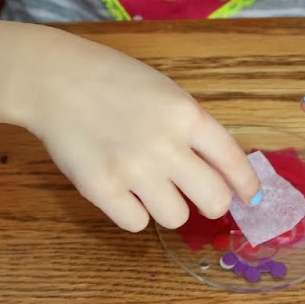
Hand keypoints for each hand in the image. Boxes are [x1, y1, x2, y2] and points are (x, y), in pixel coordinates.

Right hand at [0, 21, 258, 230]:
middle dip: (211, 204)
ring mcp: (134, 170)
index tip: (249, 198)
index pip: (234, 163)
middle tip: (197, 197)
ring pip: (176, 218)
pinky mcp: (102, 189)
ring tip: (148, 185)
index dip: (246, 186)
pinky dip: (133, 212)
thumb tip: (224, 173)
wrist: (55, 80)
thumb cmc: (114, 83)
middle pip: (214, 201)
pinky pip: (136, 223)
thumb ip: (194, 129)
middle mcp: (167, 145)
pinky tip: (122, 190)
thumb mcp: (167, 93)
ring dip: (167, 207)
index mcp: (188, 115)